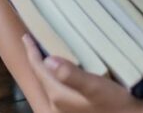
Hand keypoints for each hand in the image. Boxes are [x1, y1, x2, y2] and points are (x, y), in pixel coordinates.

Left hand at [22, 34, 142, 112]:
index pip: (38, 69)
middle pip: (42, 77)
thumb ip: (70, 74)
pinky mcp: (75, 110)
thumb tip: (47, 59)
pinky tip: (67, 71)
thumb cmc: (115, 104)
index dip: (32, 51)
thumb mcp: (95, 87)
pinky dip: (58, 77)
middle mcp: (56, 105)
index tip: (26, 36)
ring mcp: (65, 109)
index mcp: (57, 95)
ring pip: (50, 83)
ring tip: (48, 52)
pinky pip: (60, 89)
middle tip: (36, 41)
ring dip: (48, 68)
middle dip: (38, 59)